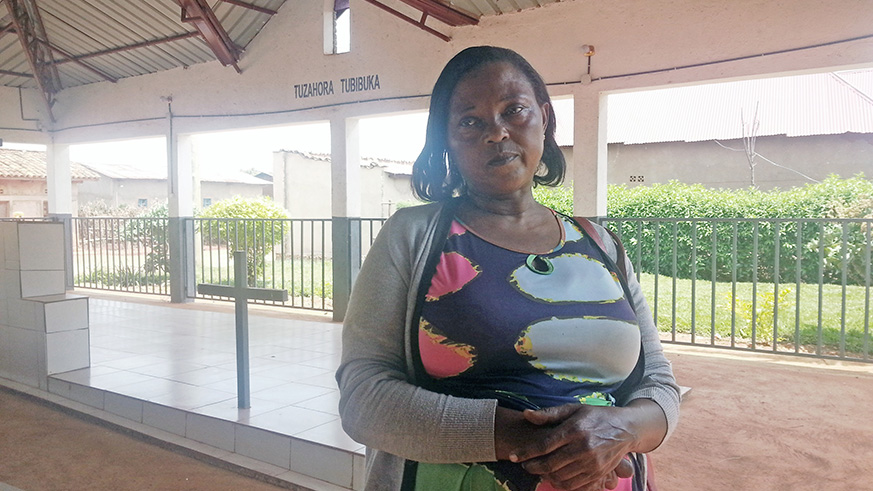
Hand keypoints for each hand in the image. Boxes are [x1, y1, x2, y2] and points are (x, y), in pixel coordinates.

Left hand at [508, 404, 636, 490]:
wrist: (626, 429)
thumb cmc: (596, 416)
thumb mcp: (573, 409)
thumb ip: (549, 414)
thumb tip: (527, 415)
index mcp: (575, 429)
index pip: (544, 445)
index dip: (526, 452)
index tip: (513, 456)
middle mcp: (584, 447)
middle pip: (550, 464)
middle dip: (533, 466)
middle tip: (525, 465)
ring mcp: (593, 463)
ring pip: (561, 476)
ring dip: (545, 475)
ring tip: (538, 470)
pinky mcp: (599, 474)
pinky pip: (574, 485)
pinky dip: (561, 484)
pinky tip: (554, 477)